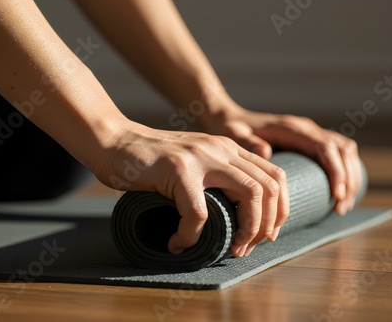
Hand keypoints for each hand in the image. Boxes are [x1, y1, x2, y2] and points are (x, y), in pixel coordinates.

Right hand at [93, 120, 289, 256]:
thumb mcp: (192, 163)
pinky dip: (192, 236)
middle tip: (245, 248)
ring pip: (250, 196)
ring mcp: (200, 157)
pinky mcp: (177, 169)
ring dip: (245, 231)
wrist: (113, 142)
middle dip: (266, 226)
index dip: (278, 211)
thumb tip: (234, 218)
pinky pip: (199, 213)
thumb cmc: (149, 161)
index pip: (275, 176)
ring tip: (228, 249)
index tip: (264, 235)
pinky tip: (178, 243)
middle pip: (270, 187)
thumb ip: (214, 178)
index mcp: (228, 148)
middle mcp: (221, 149)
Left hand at [202, 108, 361, 215]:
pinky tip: (341, 194)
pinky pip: (338, 153)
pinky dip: (346, 172)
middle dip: (348, 178)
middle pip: (342, 149)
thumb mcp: (234, 134)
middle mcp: (305, 128)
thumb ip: (247, 142)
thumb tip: (265, 151)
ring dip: (350, 177)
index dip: (335, 171)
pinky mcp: (310, 141)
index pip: (324, 147)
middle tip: (341, 207)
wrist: (230, 118)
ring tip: (342, 206)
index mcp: (291, 128)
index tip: (336, 195)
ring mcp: (310, 133)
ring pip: (345, 150)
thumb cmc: (232, 129)